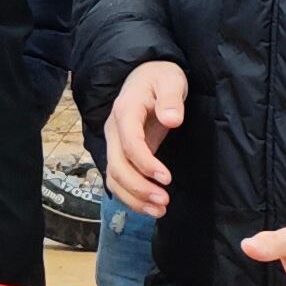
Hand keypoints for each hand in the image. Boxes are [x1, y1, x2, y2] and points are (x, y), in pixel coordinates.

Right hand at [103, 61, 187, 213]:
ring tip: (159, 210)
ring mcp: (115, 143)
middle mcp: (114, 130)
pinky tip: (149, 206)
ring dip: (133, 198)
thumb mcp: (171, 80)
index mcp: (125, 111)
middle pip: (116, 166)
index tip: (166, 178)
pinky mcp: (121, 153)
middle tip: (164, 202)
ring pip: (114, 177)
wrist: (147, 75)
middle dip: (138, 188)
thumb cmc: (160, 77)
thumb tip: (171, 119)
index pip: (129, 143)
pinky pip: (118, 179)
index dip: (145, 163)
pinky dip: (131, 197)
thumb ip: (171, 99)